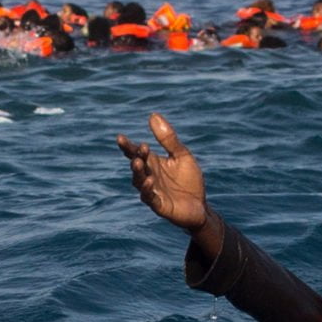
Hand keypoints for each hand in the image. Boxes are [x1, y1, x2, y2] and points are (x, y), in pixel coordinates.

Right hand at [116, 113, 208, 232]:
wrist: (200, 206)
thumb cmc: (189, 180)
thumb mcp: (182, 155)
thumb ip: (168, 139)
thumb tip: (153, 115)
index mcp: (152, 163)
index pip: (136, 152)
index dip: (127, 146)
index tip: (120, 138)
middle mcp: (148, 176)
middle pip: (136, 166)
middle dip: (134, 157)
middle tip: (136, 150)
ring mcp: (152, 191)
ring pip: (139, 182)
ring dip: (138, 172)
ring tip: (138, 162)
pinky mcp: (159, 205)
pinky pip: (149, 197)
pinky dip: (147, 189)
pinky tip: (150, 180)